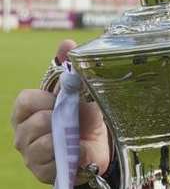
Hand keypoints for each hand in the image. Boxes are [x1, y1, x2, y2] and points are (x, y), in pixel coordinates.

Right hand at [11, 40, 110, 184]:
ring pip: (40, 142)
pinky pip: (48, 160)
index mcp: (29, 111)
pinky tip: (76, 149)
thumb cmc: (84, 116)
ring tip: (75, 134)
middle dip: (58, 118)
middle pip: (32, 122)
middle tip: (73, 118)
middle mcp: (24, 132)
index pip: (24, 100)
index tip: (62, 99)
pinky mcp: (42, 171)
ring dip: (64, 135)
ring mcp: (31, 153)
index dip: (45, 98)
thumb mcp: (80, 91)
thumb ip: (70, 67)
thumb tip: (67, 43)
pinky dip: (66, 152)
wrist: (100, 144)